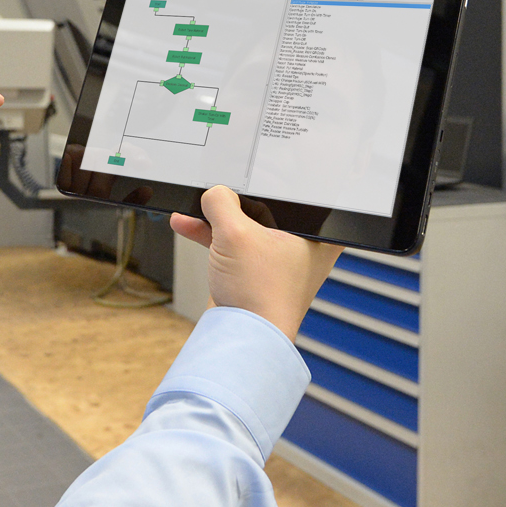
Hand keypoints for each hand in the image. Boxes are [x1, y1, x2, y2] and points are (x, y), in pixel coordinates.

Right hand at [170, 186, 342, 340]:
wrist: (242, 339)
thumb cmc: (260, 296)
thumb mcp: (236, 235)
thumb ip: (221, 202)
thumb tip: (214, 193)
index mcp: (318, 233)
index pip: (299, 189)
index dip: (274, 175)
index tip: (252, 167)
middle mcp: (302, 244)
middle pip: (267, 204)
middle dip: (236, 198)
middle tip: (219, 187)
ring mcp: (277, 258)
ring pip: (246, 224)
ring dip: (218, 217)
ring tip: (196, 208)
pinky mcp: (255, 270)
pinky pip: (234, 243)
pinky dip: (212, 235)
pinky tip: (187, 223)